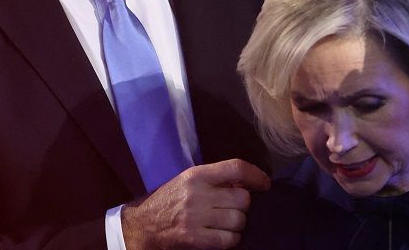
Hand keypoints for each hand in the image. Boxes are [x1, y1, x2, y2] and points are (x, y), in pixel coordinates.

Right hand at [121, 159, 269, 249]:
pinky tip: (222, 236)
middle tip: (232, 208)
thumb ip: (214, 179)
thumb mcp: (187, 181)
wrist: (143, 226)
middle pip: (242, 199)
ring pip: (238, 220)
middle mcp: (197, 194)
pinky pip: (229, 239)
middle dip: (242, 206)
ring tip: (225, 223)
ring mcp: (196, 218)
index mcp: (196, 175)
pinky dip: (231, 239)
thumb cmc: (169, 200)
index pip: (235, 168)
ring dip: (237, 224)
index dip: (256, 175)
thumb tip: (246, 184)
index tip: (265, 183)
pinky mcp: (195, 239)